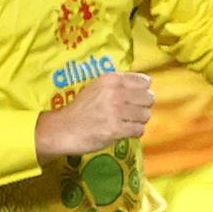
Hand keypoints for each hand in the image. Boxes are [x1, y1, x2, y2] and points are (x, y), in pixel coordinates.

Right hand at [35, 72, 153, 160]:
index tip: (137, 97)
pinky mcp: (115, 129)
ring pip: (145, 115)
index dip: (143, 90)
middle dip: (144, 106)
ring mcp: (116, 111)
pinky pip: (139, 130)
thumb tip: (145, 85)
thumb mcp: (97, 87)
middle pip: (148, 98)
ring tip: (128, 122)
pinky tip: (126, 131)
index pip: (144, 81)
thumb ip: (118, 84)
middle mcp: (115, 92)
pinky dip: (135, 132)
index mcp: (111, 79)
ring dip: (139, 121)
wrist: (63, 128)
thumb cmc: (81, 108)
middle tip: (134, 112)